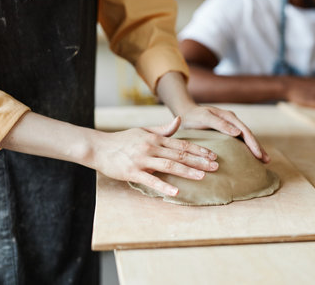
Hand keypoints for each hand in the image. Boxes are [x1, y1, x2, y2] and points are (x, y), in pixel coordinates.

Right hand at [90, 117, 217, 195]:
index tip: (213, 155)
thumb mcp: (143, 131)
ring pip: (169, 165)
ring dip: (187, 171)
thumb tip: (180, 121)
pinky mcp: (133, 172)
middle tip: (216, 166)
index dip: (199, 150)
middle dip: (199, 161)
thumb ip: (163, 129)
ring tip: (203, 177)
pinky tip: (176, 192)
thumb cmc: (122, 140)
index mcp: (155, 138)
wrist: (98, 147)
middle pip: (180, 154)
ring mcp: (142, 160)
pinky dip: (164, 185)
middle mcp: (151, 147)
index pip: (182, 144)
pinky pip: (151, 180)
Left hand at [178, 104, 269, 162]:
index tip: (259, 155)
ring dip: (255, 149)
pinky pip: (239, 141)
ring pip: (246, 139)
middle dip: (258, 148)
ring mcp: (230, 127)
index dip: (253, 144)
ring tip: (263, 161)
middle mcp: (232, 121)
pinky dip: (246, 148)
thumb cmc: (193, 116)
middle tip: (267, 161)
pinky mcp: (226, 132)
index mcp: (229, 117)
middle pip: (249, 136)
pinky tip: (250, 157)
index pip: (245, 132)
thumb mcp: (205, 117)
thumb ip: (220, 124)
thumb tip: (238, 133)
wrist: (185, 113)